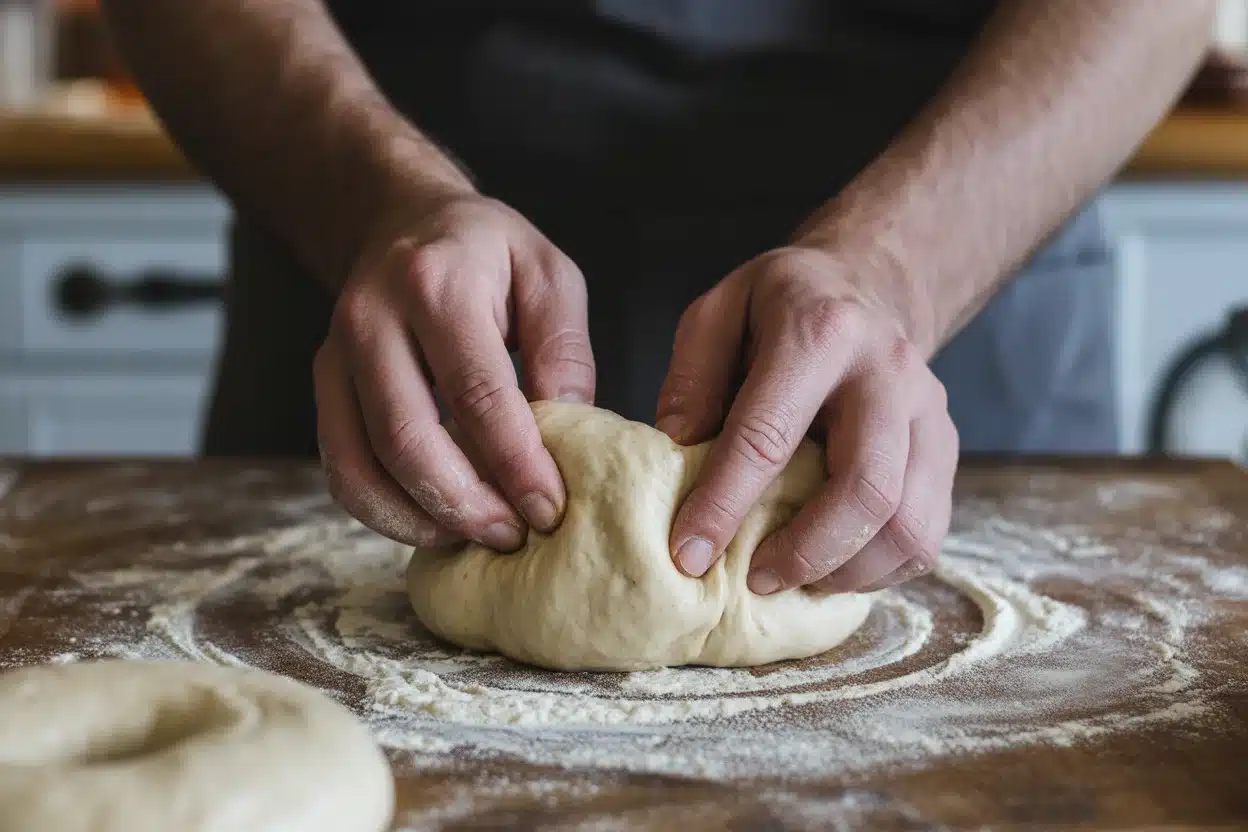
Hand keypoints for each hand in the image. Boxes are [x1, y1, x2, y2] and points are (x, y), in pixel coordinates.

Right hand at [314, 187, 594, 549]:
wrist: (402, 220)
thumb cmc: (487, 252)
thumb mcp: (549, 275)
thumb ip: (564, 352)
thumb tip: (568, 437)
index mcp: (436, 284)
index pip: (477, 393)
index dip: (514, 464)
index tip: (549, 509)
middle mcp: (372, 319)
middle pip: (408, 440)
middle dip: (465, 505)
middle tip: (515, 535)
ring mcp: (335, 355)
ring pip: (360, 466)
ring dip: (421, 520)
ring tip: (479, 536)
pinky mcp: (323, 386)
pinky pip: (341, 468)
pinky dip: (385, 511)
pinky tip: (436, 521)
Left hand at [656, 245, 957, 593]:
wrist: (868, 284)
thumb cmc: (780, 307)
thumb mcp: (718, 312)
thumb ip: (692, 379)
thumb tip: (679, 452)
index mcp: (820, 333)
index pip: (768, 435)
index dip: (725, 504)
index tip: (689, 554)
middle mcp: (888, 373)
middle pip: (865, 490)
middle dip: (805, 552)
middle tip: (754, 580)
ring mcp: (928, 413)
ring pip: (909, 524)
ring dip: (847, 572)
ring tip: (794, 581)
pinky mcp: (944, 448)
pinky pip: (928, 532)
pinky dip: (879, 569)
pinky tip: (832, 569)